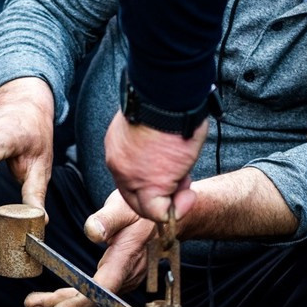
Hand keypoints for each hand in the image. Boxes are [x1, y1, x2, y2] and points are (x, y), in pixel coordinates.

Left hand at [25, 190, 151, 306]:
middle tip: (33, 304)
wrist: (161, 215)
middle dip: (61, 303)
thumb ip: (108, 219)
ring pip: (92, 297)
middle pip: (93, 298)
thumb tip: (92, 232)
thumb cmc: (142, 209)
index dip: (80, 302)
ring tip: (36, 303)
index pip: (103, 287)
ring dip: (63, 301)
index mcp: (126, 257)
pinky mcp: (119, 276)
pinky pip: (96, 291)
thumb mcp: (124, 207)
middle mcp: (127, 273)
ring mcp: (124, 277)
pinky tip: (56, 298)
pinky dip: (74, 296)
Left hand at [103, 110, 203, 224]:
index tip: (172, 172)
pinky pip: (160, 212)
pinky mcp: (150, 185)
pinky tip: (188, 195)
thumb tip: (164, 150)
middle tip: (183, 181)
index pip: (129, 177)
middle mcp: (119, 164)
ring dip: (172, 199)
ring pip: (147, 206)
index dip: (152, 181)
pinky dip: (177, 208)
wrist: (167, 94)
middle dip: (160, 195)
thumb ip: (151, 142)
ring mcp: (132, 177)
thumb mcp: (151, 122)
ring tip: (186, 179)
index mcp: (118, 147)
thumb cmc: (166, 100)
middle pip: (134, 196)